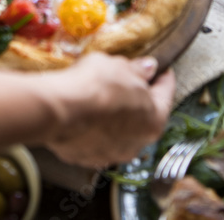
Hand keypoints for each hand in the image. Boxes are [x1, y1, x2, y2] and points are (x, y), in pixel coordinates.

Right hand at [43, 54, 174, 168]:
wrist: (58, 110)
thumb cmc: (95, 86)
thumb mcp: (120, 66)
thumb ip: (137, 70)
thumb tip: (147, 68)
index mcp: (154, 121)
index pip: (166, 95)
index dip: (163, 78)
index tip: (162, 70)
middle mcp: (137, 144)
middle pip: (142, 116)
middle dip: (137, 98)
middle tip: (129, 80)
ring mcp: (110, 154)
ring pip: (118, 131)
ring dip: (115, 115)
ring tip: (102, 96)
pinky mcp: (86, 158)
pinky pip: (95, 139)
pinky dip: (94, 127)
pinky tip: (86, 111)